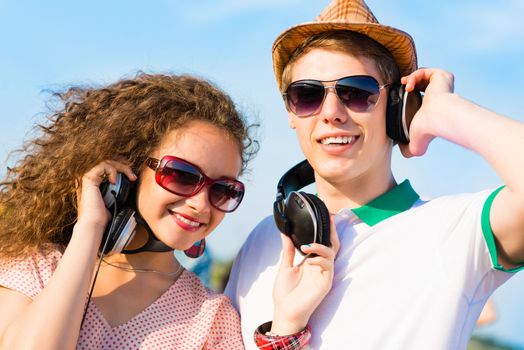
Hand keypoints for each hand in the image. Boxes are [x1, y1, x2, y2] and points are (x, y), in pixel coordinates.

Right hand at [76, 160, 135, 230]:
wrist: (94, 225)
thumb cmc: (103, 218)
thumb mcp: (114, 201)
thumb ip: (117, 192)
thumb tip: (129, 186)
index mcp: (95, 183)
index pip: (108, 167)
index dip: (121, 168)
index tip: (132, 178)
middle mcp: (90, 178)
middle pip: (108, 162)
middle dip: (124, 166)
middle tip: (133, 176)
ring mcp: (88, 178)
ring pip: (106, 161)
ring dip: (122, 167)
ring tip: (130, 177)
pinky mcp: (88, 179)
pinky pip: (102, 165)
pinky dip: (112, 171)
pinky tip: (115, 181)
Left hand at [270, 216, 339, 334]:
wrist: (285, 311)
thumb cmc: (285, 292)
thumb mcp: (285, 266)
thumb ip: (288, 250)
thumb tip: (284, 232)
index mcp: (311, 261)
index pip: (321, 242)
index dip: (324, 230)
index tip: (323, 216)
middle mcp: (319, 265)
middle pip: (332, 244)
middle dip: (331, 232)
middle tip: (328, 220)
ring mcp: (324, 273)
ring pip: (331, 253)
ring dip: (320, 246)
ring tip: (306, 246)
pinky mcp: (326, 282)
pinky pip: (328, 266)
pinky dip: (320, 259)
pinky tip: (310, 260)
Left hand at [399, 68, 454, 157]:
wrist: (438, 118)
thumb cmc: (428, 130)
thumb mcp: (415, 143)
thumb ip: (408, 148)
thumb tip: (403, 153)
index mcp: (434, 106)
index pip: (421, 97)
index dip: (408, 95)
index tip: (399, 96)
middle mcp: (440, 94)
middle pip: (421, 84)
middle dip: (409, 83)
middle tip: (400, 88)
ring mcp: (442, 84)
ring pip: (423, 76)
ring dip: (411, 79)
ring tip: (404, 86)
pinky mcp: (442, 75)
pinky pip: (424, 71)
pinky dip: (414, 76)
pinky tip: (407, 84)